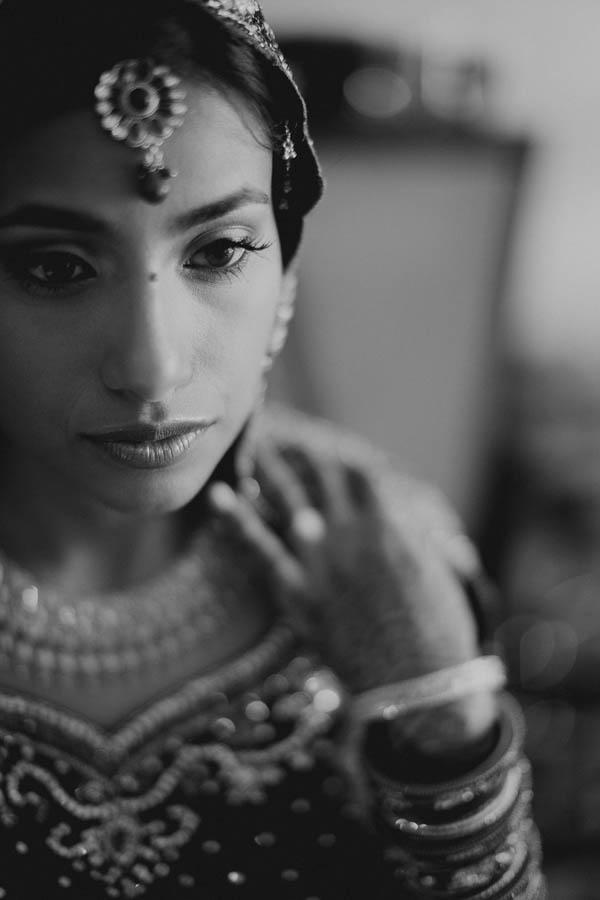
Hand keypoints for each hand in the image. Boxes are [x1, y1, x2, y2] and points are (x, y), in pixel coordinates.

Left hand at [208, 441, 496, 758]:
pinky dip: (238, 521)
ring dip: (267, 468)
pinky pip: (261, 551)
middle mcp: (351, 534)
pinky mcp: (298, 596)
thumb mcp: (436, 567)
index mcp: (390, 523)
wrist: (420, 688)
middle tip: (276, 432)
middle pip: (317, 476)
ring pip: (287, 500)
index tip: (318, 443)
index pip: (354, 470)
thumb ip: (410, 529)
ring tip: (251, 443)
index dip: (333, 454)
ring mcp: (320, 563)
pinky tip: (218, 496)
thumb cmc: (440, 630)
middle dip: (296, 450)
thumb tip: (394, 506)